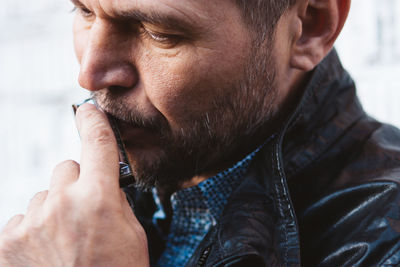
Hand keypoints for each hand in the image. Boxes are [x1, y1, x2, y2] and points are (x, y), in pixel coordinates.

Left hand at [0, 104, 148, 266]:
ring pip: (44, 196)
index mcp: (99, 199)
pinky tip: (46, 253)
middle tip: (84, 212)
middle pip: (66, 168)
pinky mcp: (7, 241)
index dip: (94, 122)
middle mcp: (61, 203)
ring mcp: (30, 222)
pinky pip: (23, 219)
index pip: (96, 142)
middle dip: (77, 183)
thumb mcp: (132, 234)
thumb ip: (115, 200)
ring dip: (54, 210)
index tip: (89, 112)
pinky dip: (34, 229)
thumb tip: (101, 183)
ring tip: (64, 242)